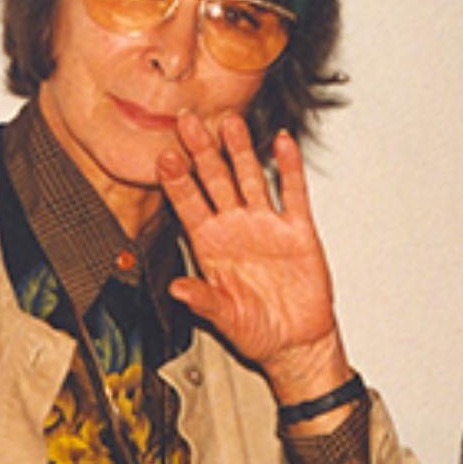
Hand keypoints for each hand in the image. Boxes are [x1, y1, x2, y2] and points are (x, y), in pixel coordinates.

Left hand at [158, 113, 350, 404]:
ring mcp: (266, 225)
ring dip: (240, 150)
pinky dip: (289, 166)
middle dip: (202, 151)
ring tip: (230, 121)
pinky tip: (282, 142)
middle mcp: (235, 229)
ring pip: (250, 177)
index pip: (189, 205)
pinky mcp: (297, 230)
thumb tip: (177, 289)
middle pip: (216, 180)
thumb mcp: (225, 320)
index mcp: (211, 246)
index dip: (177, 182)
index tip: (164, 156)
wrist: (297, 342)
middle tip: (188, 121)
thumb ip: (203, 300)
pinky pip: (293, 192)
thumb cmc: (258, 332)